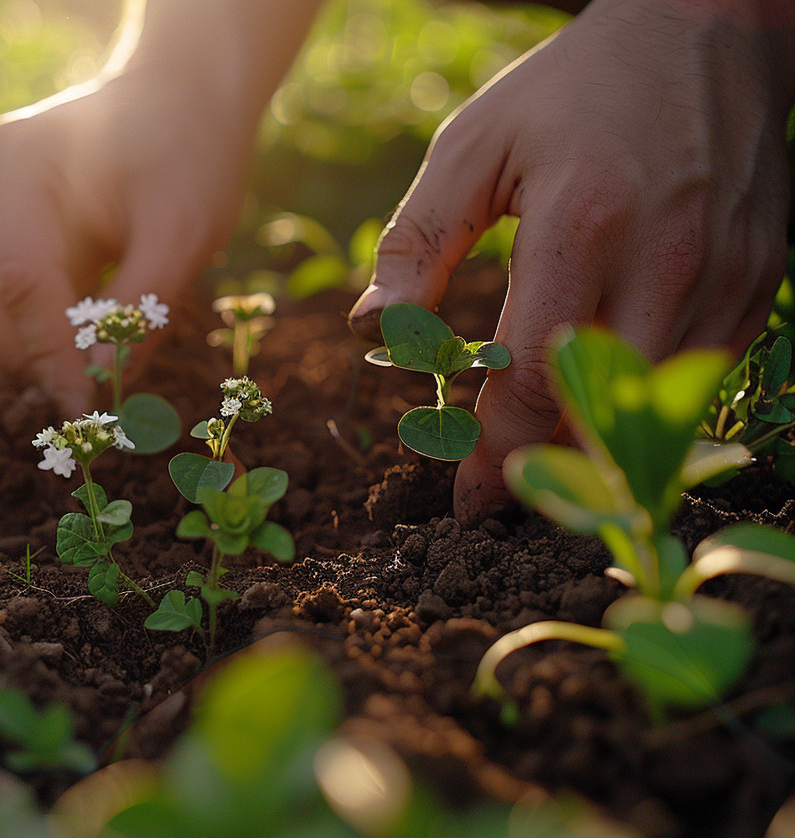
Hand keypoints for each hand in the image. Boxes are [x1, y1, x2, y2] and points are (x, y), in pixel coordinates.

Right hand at [0, 72, 255, 416]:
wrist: (170, 103)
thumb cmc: (185, 161)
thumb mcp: (185, 233)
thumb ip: (142, 310)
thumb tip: (101, 386)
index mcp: (20, 164)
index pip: (19, 282)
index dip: (50, 356)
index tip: (86, 409)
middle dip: (22, 362)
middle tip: (83, 390)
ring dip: (0, 361)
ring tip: (70, 365)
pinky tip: (49, 344)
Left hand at [350, 0, 793, 521]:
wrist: (705, 32)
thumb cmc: (571, 91)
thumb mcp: (474, 147)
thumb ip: (419, 240)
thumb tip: (373, 325)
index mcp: (580, 225)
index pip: (531, 380)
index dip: (494, 453)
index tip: (466, 498)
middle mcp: (664, 258)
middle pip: (598, 411)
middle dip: (543, 468)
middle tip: (500, 496)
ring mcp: (724, 272)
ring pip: (657, 406)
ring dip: (597, 447)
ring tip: (546, 465)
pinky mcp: (760, 277)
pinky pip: (703, 373)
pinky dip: (649, 404)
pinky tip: (604, 408)